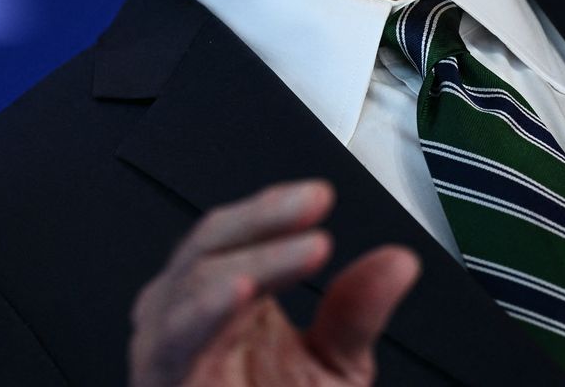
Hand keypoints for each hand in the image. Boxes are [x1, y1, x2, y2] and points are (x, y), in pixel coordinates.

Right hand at [128, 179, 421, 385]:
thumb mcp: (332, 369)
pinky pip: (178, 339)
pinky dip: (207, 308)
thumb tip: (398, 262)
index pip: (235, 232)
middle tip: (312, 206)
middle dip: (263, 220)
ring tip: (305, 247)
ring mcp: (168, 348)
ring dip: (254, 256)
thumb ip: (356, 315)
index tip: (319, 195)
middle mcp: (185, 317)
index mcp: (220, 299)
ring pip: (194, 280)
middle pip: (208, 244)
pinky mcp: (166, 380)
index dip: (271, 208)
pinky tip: (244, 287)